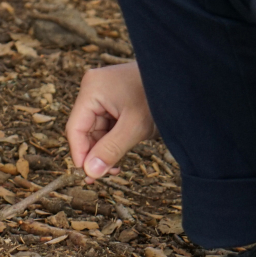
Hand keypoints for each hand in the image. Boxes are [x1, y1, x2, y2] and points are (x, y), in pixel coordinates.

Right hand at [65, 62, 156, 180]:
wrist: (180, 80)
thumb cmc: (159, 97)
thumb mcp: (135, 127)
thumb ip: (110, 150)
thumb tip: (90, 172)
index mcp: (92, 90)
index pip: (76, 128)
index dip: (80, 154)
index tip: (88, 176)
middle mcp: (93, 89)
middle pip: (85, 129)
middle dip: (94, 153)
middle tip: (103, 176)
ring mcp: (103, 93)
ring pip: (96, 129)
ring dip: (104, 149)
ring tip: (115, 168)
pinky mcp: (114, 99)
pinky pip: (107, 124)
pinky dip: (112, 140)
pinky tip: (118, 155)